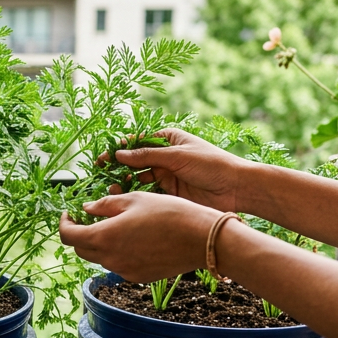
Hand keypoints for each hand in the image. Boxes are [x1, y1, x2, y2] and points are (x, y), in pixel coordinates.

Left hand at [59, 192, 219, 282]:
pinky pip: (118, 265)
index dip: (64, 223)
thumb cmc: (169, 212)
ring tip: (117, 225)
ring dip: (100, 243)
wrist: (201, 239)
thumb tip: (85, 209)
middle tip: (90, 217)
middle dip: (80, 233)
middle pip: (81, 249)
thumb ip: (104, 206)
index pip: (68, 236)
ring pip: (100, 258)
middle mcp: (110, 259)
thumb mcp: (133, 200)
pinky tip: (135, 239)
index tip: (69, 213)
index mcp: (104, 237)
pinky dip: (118, 253)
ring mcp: (124, 271)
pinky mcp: (138, 277)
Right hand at [106, 129, 254, 211]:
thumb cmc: (212, 164)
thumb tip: (119, 154)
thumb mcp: (177, 156)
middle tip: (100, 174)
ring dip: (124, 181)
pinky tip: (124, 197)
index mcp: (168, 140)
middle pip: (135, 160)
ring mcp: (167, 175)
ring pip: (138, 177)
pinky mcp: (170, 193)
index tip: (102, 157)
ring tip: (112, 188)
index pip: (137, 141)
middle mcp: (166, 157)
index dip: (118, 149)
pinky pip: (148, 192)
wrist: (237, 189)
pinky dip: (135, 194)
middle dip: (117, 167)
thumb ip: (147, 155)